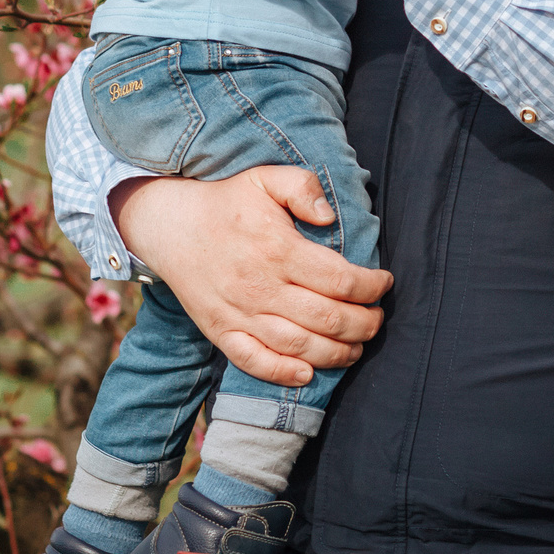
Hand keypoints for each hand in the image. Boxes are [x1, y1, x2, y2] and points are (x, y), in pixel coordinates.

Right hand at [109, 168, 392, 387]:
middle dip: (364, 325)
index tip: (384, 284)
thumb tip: (329, 216)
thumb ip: (303, 188)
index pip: (340, 280)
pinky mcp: (220, 331)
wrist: (170, 226)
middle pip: (327, 319)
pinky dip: (283, 374)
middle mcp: (261, 287)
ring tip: (357, 348)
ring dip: (337, 354)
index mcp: (278, 249)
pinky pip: (254, 362)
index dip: (371, 287)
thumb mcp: (265, 178)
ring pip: (299, 347)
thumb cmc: (226, 202)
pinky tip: (308, 374)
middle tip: (377, 320)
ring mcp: (239, 314)